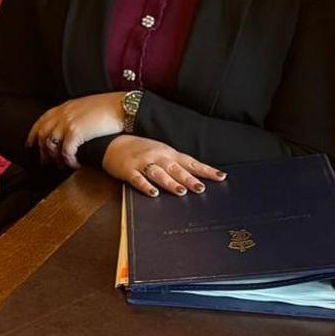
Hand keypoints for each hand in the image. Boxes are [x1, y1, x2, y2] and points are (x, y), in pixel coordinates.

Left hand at [26, 93, 129, 167]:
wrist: (121, 106)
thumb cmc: (108, 107)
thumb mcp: (86, 107)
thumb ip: (74, 115)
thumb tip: (70, 128)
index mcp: (64, 107)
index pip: (42, 121)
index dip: (33, 135)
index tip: (30, 145)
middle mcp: (62, 114)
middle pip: (42, 135)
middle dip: (42, 151)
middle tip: (46, 163)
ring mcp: (67, 122)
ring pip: (51, 145)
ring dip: (55, 158)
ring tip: (62, 166)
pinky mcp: (76, 132)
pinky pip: (65, 151)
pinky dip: (68, 161)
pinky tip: (74, 164)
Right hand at [102, 135, 224, 197]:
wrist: (113, 142)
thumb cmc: (141, 150)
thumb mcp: (161, 152)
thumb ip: (176, 164)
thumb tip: (197, 176)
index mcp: (168, 153)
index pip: (191, 162)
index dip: (206, 170)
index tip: (221, 177)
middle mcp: (158, 157)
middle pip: (176, 169)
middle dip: (189, 178)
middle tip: (201, 188)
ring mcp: (143, 163)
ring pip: (159, 173)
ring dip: (170, 182)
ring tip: (181, 191)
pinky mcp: (129, 170)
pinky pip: (138, 179)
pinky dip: (146, 186)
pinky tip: (153, 193)